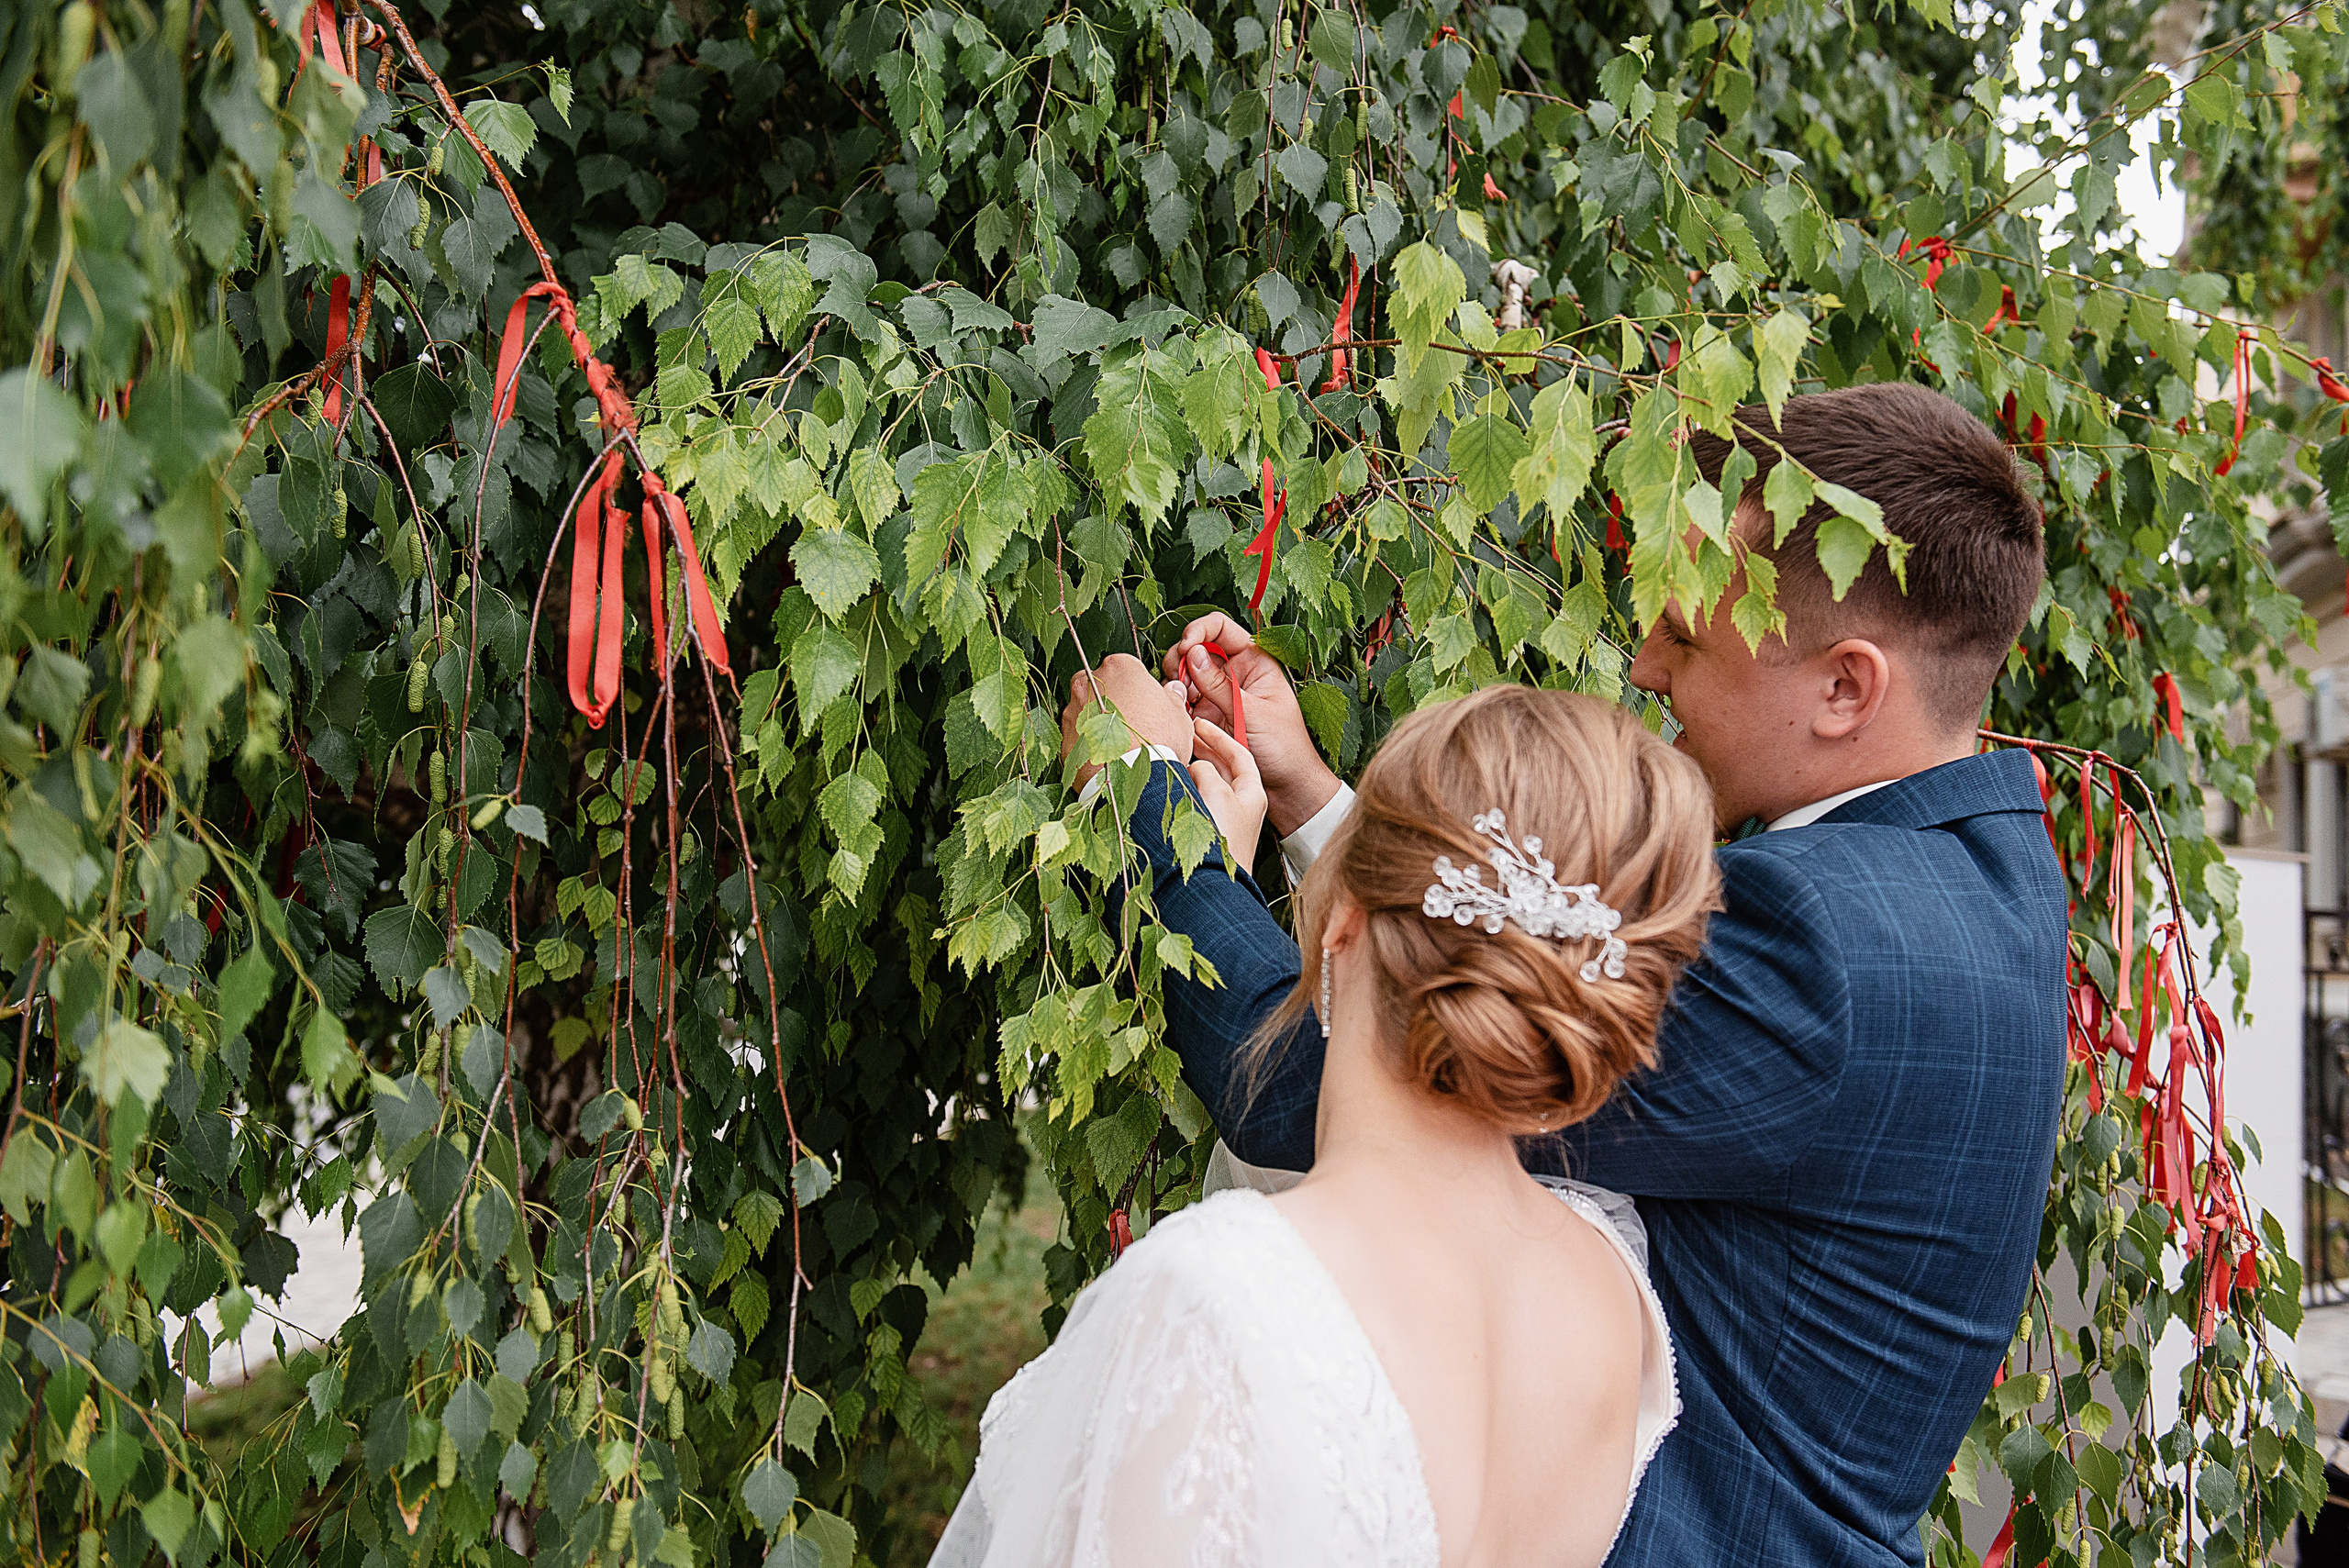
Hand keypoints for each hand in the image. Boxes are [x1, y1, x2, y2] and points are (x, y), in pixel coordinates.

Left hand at [1060, 653, 1193, 791]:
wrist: (1133, 776)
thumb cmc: (1158, 741)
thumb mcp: (1178, 714)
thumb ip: (1172, 697)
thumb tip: (1173, 691)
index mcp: (1119, 667)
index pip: (1126, 666)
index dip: (1137, 685)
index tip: (1145, 700)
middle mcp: (1089, 683)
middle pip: (1100, 684)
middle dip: (1113, 699)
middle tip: (1132, 720)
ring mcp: (1073, 711)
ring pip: (1085, 710)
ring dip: (1099, 722)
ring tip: (1120, 743)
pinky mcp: (1065, 738)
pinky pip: (1078, 736)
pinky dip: (1089, 743)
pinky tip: (1107, 756)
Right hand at [1163, 613, 1341, 837]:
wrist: (1286, 787)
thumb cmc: (1284, 747)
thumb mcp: (1252, 712)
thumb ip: (1220, 684)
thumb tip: (1191, 653)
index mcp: (1253, 661)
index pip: (1220, 628)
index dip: (1199, 631)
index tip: (1186, 647)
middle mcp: (1232, 674)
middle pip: (1194, 648)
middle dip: (1180, 660)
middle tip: (1180, 682)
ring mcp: (1216, 695)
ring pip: (1182, 675)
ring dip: (1175, 684)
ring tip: (1181, 702)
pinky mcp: (1204, 717)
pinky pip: (1180, 703)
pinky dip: (1174, 705)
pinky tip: (1180, 717)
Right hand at [1188, 716, 1266, 870]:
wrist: (1219, 886)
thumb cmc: (1225, 838)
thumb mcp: (1217, 794)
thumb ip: (1204, 771)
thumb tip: (1195, 766)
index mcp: (1252, 792)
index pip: (1239, 753)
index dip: (1219, 735)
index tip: (1200, 723)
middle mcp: (1243, 804)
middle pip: (1223, 768)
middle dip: (1204, 752)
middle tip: (1183, 735)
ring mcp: (1227, 820)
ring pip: (1210, 786)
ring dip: (1194, 770)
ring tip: (1174, 755)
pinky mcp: (1213, 832)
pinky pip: (1201, 802)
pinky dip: (1189, 789)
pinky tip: (1173, 785)